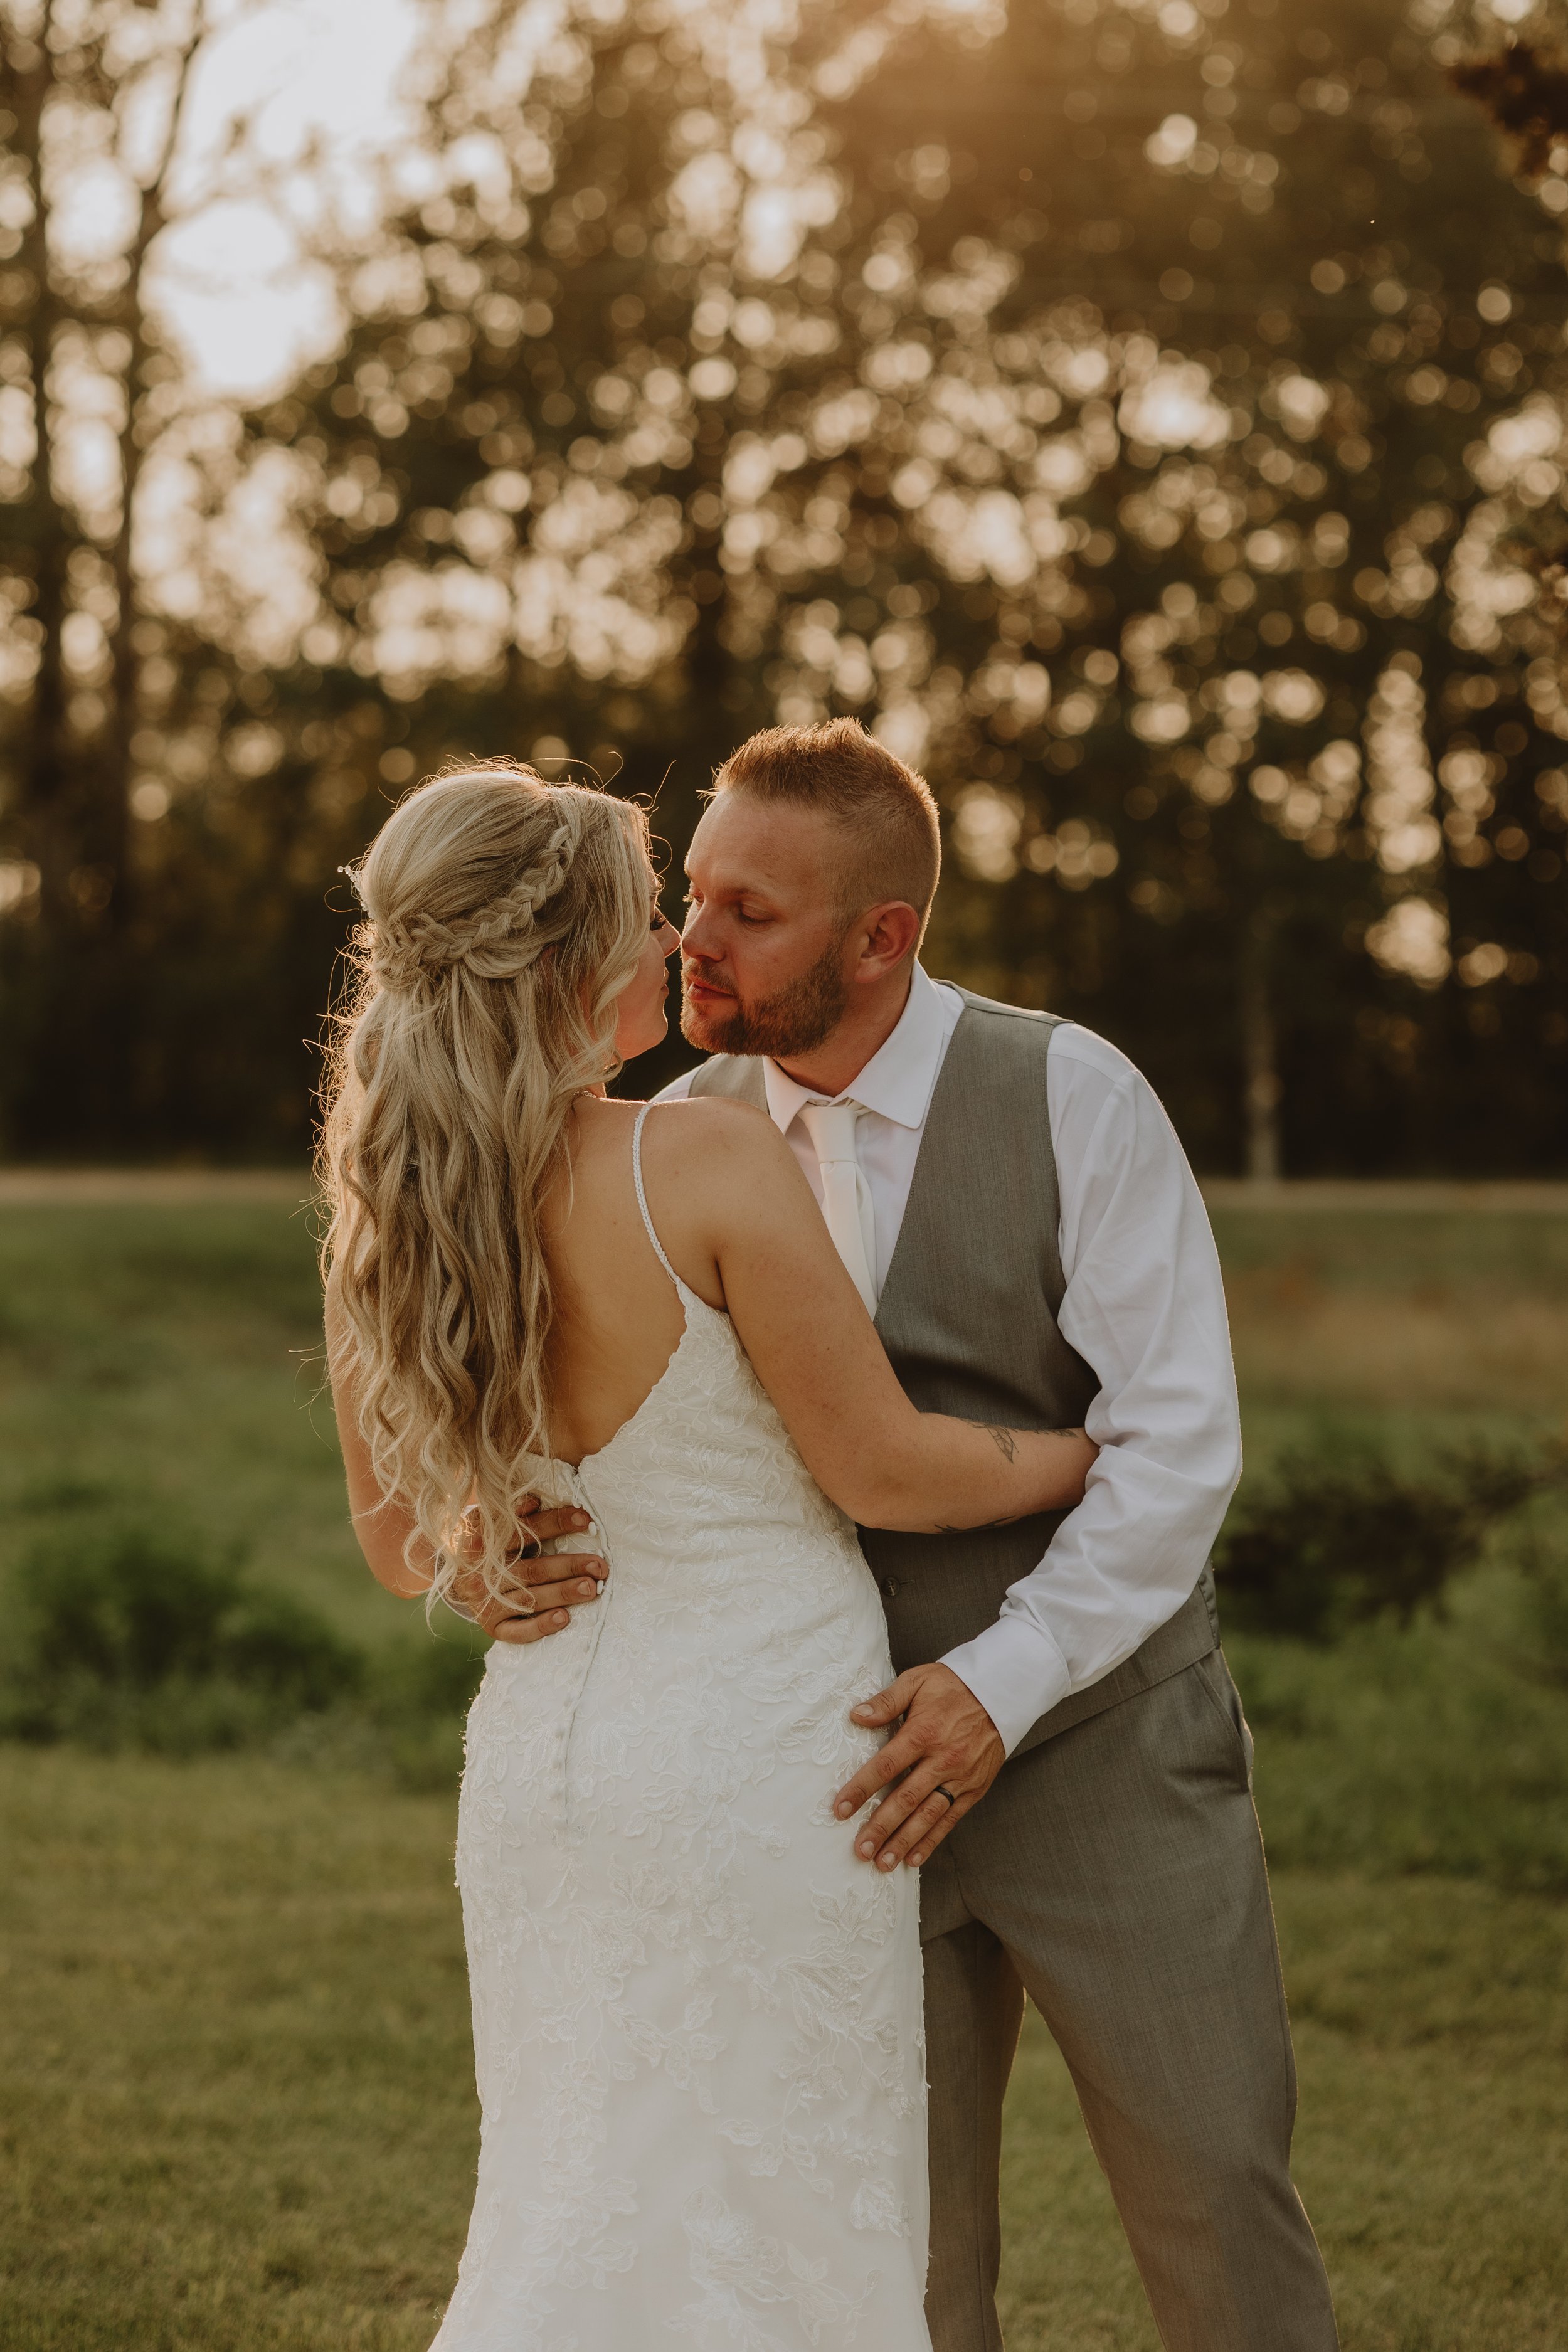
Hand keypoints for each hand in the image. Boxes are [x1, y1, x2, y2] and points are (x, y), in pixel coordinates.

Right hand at [449, 1497, 605, 1645]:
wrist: (456, 1577)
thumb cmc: (486, 1545)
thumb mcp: (490, 1522)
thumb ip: (512, 1512)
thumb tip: (534, 1501)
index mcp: (485, 1542)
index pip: (524, 1531)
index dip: (555, 1523)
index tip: (586, 1520)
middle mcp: (484, 1574)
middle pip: (532, 1570)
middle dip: (569, 1566)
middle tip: (599, 1566)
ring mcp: (487, 1602)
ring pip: (529, 1599)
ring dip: (562, 1594)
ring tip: (591, 1589)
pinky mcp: (493, 1626)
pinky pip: (518, 1631)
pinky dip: (540, 1626)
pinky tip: (563, 1618)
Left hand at [832, 1663, 1005, 1870]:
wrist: (1002, 1691)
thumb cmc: (953, 1686)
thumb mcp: (917, 1681)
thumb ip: (886, 1701)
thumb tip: (856, 1715)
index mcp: (923, 1732)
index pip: (886, 1766)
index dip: (862, 1789)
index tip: (840, 1809)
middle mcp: (942, 1759)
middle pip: (906, 1798)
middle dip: (881, 1827)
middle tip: (860, 1850)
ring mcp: (960, 1777)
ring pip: (929, 1815)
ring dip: (904, 1841)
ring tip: (883, 1862)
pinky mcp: (975, 1788)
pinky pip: (951, 1819)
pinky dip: (932, 1840)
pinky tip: (914, 1858)